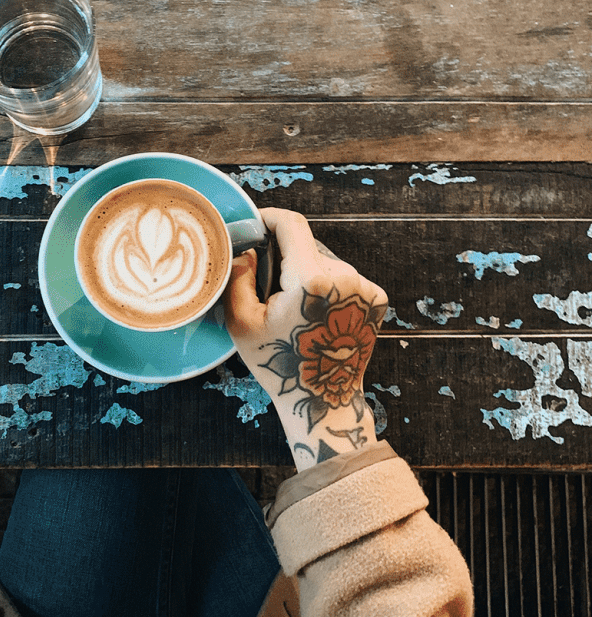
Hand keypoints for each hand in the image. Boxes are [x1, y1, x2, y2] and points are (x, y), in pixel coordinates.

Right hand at [223, 208, 387, 471]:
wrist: (324, 399)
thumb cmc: (279, 364)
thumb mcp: (242, 322)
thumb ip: (239, 277)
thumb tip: (246, 248)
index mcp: (310, 279)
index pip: (292, 224)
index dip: (270, 218)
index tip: (256, 224)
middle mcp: (344, 276)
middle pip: (307, 245)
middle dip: (285, 256)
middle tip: (267, 284)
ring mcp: (365, 286)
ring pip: (325, 261)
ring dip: (306, 272)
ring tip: (294, 308)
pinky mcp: (377, 297)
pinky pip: (343, 277)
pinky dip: (327, 286)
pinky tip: (317, 314)